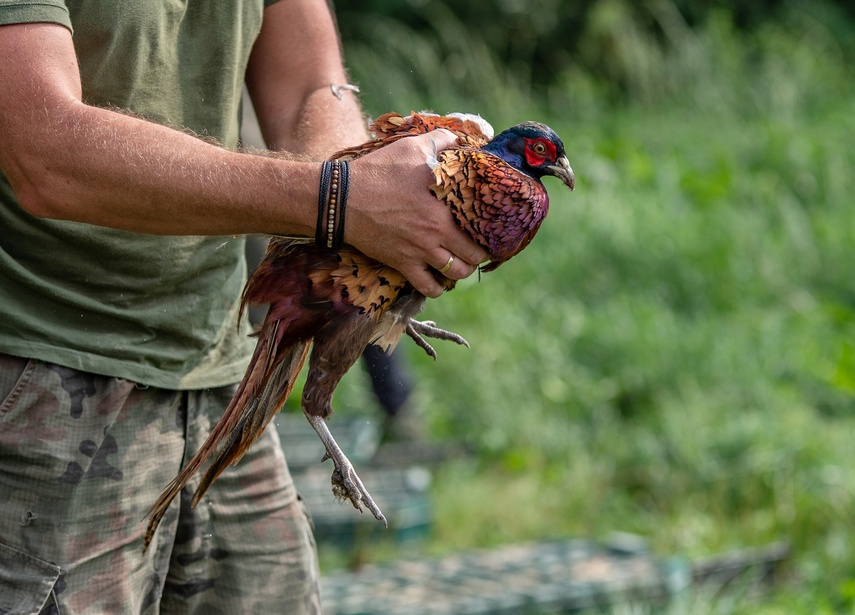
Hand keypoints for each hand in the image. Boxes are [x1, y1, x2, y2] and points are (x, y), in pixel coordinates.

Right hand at [345, 130, 488, 296]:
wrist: (341, 199)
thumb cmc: (378, 170)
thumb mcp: (411, 147)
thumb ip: (440, 140)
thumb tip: (459, 138)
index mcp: (444, 203)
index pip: (481, 222)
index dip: (491, 226)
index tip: (491, 225)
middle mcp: (437, 231)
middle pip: (474, 253)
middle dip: (479, 252)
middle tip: (478, 246)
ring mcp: (420, 250)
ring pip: (456, 274)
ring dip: (463, 271)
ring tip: (462, 264)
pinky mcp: (402, 264)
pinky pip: (428, 287)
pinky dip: (437, 288)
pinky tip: (438, 281)